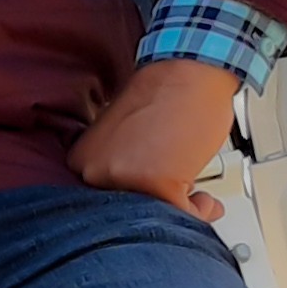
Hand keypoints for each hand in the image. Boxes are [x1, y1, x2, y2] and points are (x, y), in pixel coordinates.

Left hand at [70, 57, 238, 219]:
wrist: (188, 70)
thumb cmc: (164, 96)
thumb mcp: (125, 139)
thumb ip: (124, 171)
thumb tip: (143, 203)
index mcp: (82, 160)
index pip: (108, 206)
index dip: (142, 205)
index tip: (157, 200)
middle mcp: (94, 170)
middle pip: (132, 214)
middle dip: (162, 209)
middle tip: (182, 197)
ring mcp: (122, 177)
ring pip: (156, 218)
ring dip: (182, 211)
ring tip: (195, 196)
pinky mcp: (155, 183)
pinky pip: (181, 215)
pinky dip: (199, 212)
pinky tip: (204, 200)